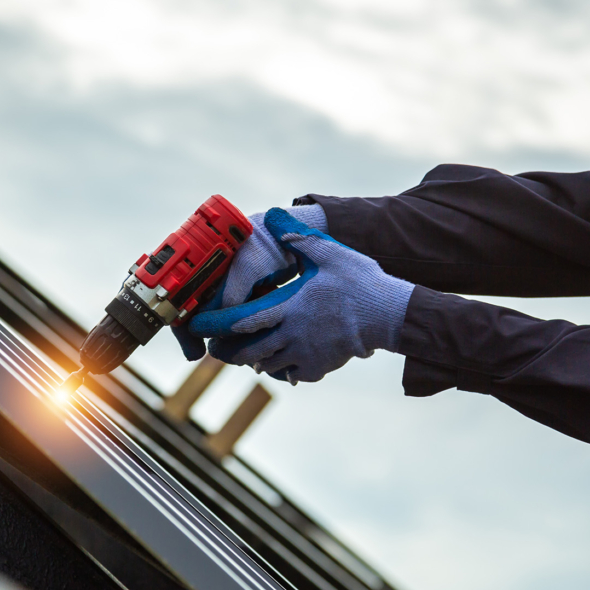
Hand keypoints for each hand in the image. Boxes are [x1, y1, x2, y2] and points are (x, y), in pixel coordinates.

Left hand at [188, 208, 413, 383]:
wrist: (389, 316)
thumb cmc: (360, 282)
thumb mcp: (328, 252)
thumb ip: (298, 237)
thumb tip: (273, 215)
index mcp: (288, 307)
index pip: (242, 320)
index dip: (216, 325)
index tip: (199, 325)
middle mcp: (291, 335)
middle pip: (248, 351)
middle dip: (228, 351)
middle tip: (216, 347)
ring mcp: (305, 354)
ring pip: (267, 365)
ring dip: (253, 360)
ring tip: (246, 354)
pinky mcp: (319, 367)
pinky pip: (292, 374)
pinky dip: (281, 370)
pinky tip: (281, 362)